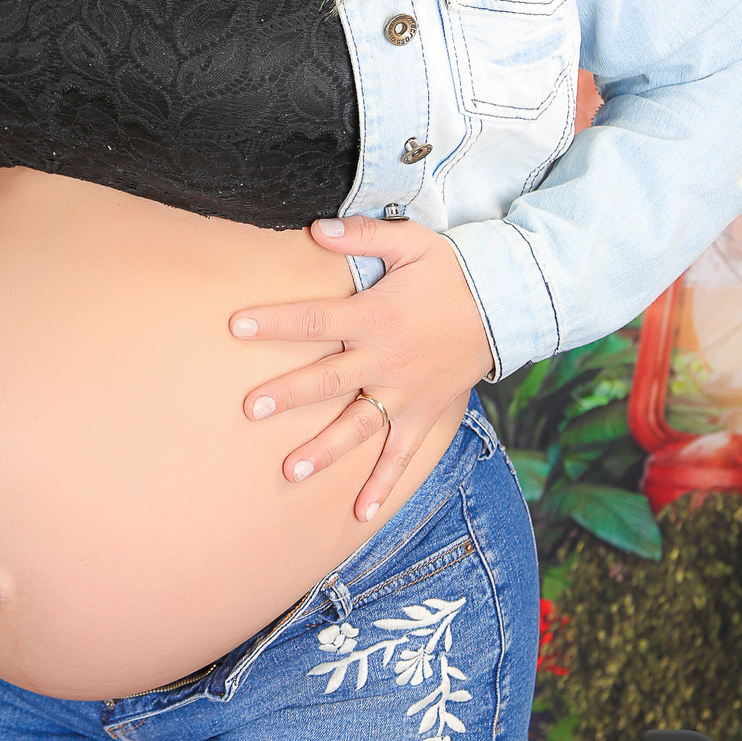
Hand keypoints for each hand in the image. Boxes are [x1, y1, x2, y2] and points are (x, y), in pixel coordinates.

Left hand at [229, 215, 493, 523]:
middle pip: (328, 380)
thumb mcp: (411, 242)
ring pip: (358, 425)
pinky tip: (360, 511)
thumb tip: (316, 230)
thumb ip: (362, 236)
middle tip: (250, 409)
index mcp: (375, 316)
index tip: (236, 326)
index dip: (275, 322)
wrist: (505, 304)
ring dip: (324, 449)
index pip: (315, 320)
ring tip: (289, 471)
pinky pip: (402, 453)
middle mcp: (385, 359)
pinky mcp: (424, 413)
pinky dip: (384, 483)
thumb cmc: (451, 270)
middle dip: (288, 394)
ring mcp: (405, 392)